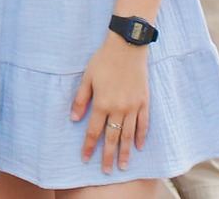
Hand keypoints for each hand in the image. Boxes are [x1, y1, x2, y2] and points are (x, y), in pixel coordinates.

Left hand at [71, 32, 149, 172]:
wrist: (127, 47)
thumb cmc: (104, 60)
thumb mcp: (87, 77)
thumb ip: (81, 99)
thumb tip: (74, 118)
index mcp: (102, 103)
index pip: (94, 131)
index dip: (89, 146)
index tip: (86, 159)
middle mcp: (118, 108)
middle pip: (113, 138)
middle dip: (108, 156)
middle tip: (106, 171)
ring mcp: (133, 106)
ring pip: (129, 135)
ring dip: (126, 152)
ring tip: (123, 166)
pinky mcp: (144, 102)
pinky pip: (143, 124)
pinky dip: (141, 136)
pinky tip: (138, 146)